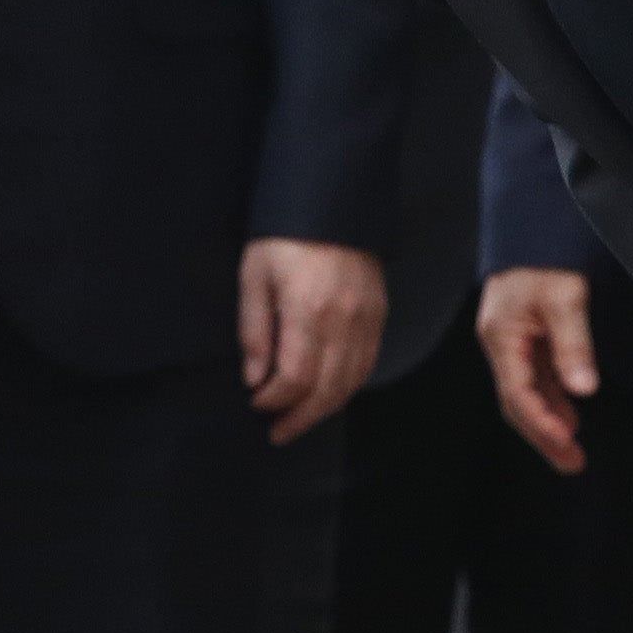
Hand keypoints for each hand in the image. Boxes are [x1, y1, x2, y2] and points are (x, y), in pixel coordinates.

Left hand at [240, 239, 387, 445]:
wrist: (331, 200)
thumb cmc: (284, 236)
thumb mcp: (254, 276)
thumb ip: (254, 331)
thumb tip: (254, 379)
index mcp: (308, 309)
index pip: (296, 377)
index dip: (275, 400)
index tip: (257, 403)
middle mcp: (343, 319)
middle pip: (327, 389)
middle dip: (300, 418)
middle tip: (278, 433)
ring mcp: (366, 317)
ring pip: (352, 382)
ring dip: (325, 408)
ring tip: (300, 420)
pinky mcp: (378, 313)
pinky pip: (367, 362)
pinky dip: (348, 386)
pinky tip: (329, 394)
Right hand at [477, 268, 597, 471]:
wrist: (532, 231)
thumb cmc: (545, 258)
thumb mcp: (566, 297)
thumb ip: (574, 344)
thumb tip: (585, 390)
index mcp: (502, 338)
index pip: (518, 393)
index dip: (541, 422)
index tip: (567, 442)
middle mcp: (502, 347)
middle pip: (517, 403)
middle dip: (543, 436)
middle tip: (572, 463)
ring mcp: (512, 346)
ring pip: (526, 396)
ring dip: (548, 424)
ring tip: (572, 452)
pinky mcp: (525, 342)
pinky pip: (535, 382)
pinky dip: (551, 404)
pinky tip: (569, 418)